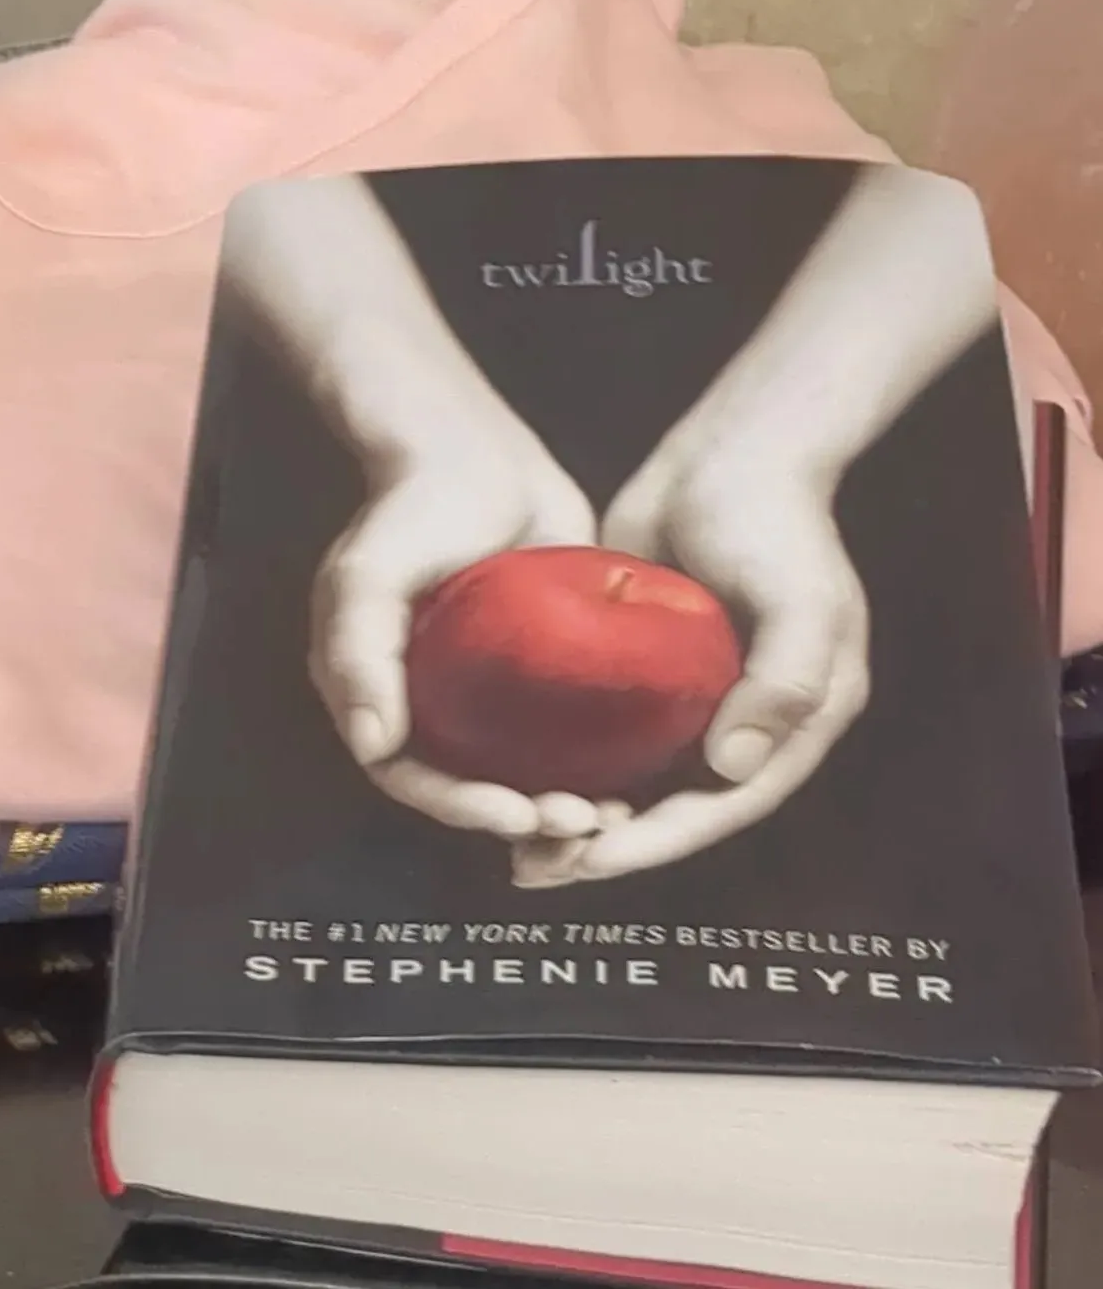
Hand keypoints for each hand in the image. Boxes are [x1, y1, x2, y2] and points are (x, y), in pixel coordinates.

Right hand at [312, 421, 603, 841]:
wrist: (478, 448)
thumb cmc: (414, 506)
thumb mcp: (370, 574)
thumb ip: (358, 653)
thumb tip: (375, 745)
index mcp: (377, 689)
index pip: (411, 775)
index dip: (461, 808)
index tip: (520, 816)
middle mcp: (428, 699)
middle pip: (468, 785)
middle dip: (522, 817)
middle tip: (582, 820)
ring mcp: (484, 687)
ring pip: (517, 770)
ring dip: (558, 803)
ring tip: (612, 813)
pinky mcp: (538, 669)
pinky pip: (560, 733)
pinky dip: (590, 763)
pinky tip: (633, 775)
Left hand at [508, 440, 869, 887]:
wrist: (729, 451)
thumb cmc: (774, 521)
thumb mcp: (802, 600)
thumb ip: (784, 683)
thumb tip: (733, 770)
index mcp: (795, 724)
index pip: (724, 806)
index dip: (661, 841)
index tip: (595, 858)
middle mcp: (746, 723)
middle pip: (675, 808)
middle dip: (610, 845)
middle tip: (536, 867)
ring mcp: (693, 696)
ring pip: (635, 778)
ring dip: (582, 813)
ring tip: (516, 842)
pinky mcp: (644, 666)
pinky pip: (606, 729)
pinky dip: (569, 758)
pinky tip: (516, 774)